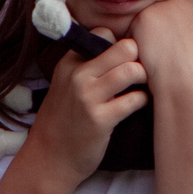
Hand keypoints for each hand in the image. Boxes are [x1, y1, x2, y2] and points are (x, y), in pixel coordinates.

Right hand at [17, 34, 146, 184]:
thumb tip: (121, 50)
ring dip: (144, 78)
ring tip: (141, 87)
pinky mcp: (101, 120)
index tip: (124, 59)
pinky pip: (134, 100)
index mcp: (68, 63)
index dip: (120, 44)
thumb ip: (86, 68)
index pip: (104, 33)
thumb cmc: (63, 121)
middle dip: (138, 57)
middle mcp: (77, 76)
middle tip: (138, 72)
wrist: (48, 159)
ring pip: (132, 71)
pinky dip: (143, 100)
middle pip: (124, 47)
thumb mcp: (65, 86)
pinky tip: (138, 104)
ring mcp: (88, 97)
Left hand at [127, 0, 192, 99]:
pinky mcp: (140, 21)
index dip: (174, 36)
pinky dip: (134, 48)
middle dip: (158, 34)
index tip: (176, 52)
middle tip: (161, 57)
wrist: (192, 85)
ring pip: (143, 24)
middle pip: (159, 16)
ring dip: (144, 40)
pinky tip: (143, 62)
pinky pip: (131, 34)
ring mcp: (158, 8)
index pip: (177, 16)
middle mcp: (177, 0)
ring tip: (152, 61)